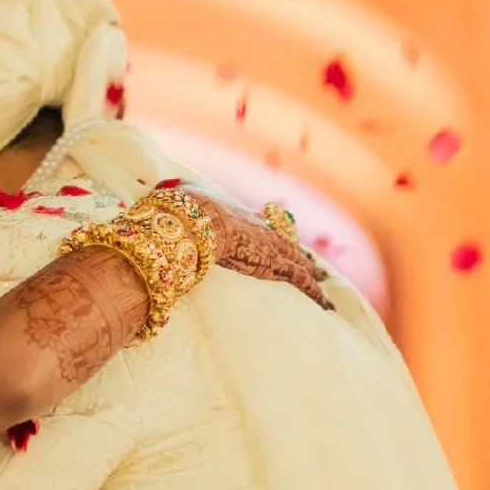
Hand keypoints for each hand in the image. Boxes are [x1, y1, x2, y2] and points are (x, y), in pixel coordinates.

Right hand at [189, 193, 331, 309]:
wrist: (198, 219)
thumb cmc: (188, 208)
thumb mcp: (182, 193)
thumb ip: (177, 191)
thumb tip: (163, 187)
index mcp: (241, 213)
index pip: (264, 225)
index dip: (274, 233)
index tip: (281, 237)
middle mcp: (260, 228)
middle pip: (286, 242)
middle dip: (299, 253)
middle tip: (313, 263)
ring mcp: (270, 245)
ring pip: (298, 261)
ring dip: (311, 273)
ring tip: (323, 282)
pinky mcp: (275, 263)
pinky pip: (300, 279)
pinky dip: (315, 291)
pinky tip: (326, 302)